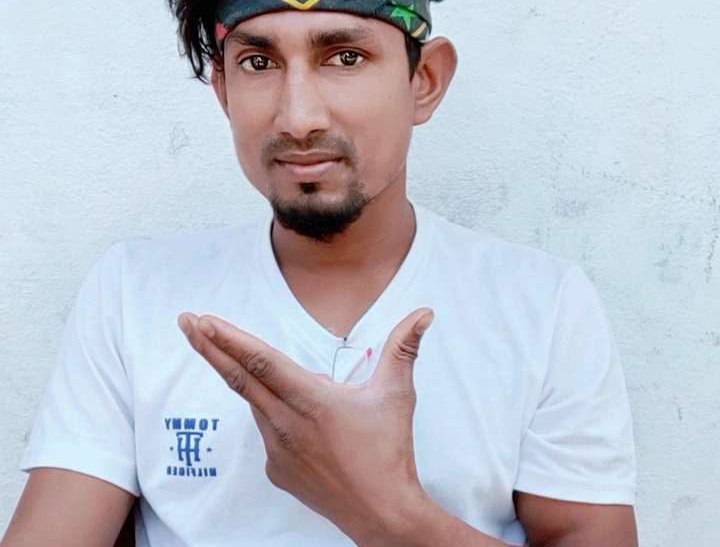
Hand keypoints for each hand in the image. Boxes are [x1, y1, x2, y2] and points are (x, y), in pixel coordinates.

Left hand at [178, 307, 434, 543]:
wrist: (382, 514)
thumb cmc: (389, 451)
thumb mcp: (396, 393)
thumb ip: (404, 347)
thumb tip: (424, 313)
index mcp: (312, 400)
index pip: (261, 361)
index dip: (230, 338)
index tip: (203, 320)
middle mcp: (287, 423)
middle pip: (239, 377)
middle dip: (209, 346)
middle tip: (186, 321)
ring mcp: (278, 449)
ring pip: (256, 403)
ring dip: (247, 379)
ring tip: (287, 380)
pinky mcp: (278, 470)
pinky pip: (268, 430)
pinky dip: (273, 412)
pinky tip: (298, 416)